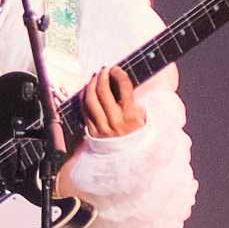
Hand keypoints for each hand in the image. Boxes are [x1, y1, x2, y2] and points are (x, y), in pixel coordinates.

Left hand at [58, 62, 148, 188]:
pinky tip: (87, 90)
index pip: (124, 87)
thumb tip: (126, 81)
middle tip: (104, 70)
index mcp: (132, 116)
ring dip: (91, 84)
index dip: (119, 74)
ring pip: (91, 99)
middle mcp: (116, 121)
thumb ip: (135, 100)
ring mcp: (102, 127)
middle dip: (102, 76)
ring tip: (95, 77)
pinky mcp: (92, 132)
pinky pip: (84, 110)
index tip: (116, 69)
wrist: (131, 158)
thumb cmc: (139, 133)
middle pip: (104, 91)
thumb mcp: (144, 117)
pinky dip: (84, 97)